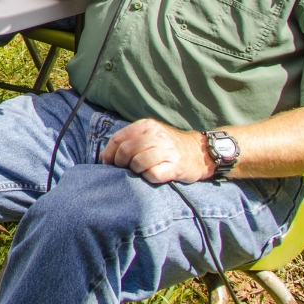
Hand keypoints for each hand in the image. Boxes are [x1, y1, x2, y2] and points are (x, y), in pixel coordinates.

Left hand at [100, 118, 214, 183]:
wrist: (200, 152)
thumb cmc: (168, 146)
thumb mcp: (148, 137)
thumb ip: (127, 142)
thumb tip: (104, 156)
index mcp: (147, 126)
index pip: (118, 138)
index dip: (109, 152)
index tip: (108, 162)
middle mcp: (157, 135)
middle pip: (126, 151)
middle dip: (120, 163)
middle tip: (124, 168)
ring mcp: (168, 150)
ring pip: (138, 163)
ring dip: (135, 170)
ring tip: (140, 171)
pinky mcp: (176, 166)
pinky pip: (153, 174)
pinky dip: (148, 177)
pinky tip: (152, 175)